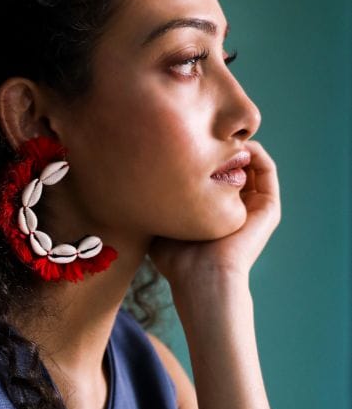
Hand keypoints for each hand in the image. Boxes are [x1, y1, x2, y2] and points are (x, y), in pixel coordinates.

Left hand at [147, 140, 280, 292]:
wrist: (202, 278)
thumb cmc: (177, 258)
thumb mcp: (163, 223)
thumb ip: (160, 203)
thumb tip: (139, 180)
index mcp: (215, 213)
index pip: (213, 174)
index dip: (202, 154)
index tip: (186, 140)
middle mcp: (237, 208)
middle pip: (233, 166)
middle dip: (220, 145)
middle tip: (204, 130)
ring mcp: (255, 208)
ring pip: (251, 164)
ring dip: (239, 145)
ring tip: (221, 134)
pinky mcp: (269, 209)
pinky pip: (267, 170)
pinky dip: (255, 152)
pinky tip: (236, 144)